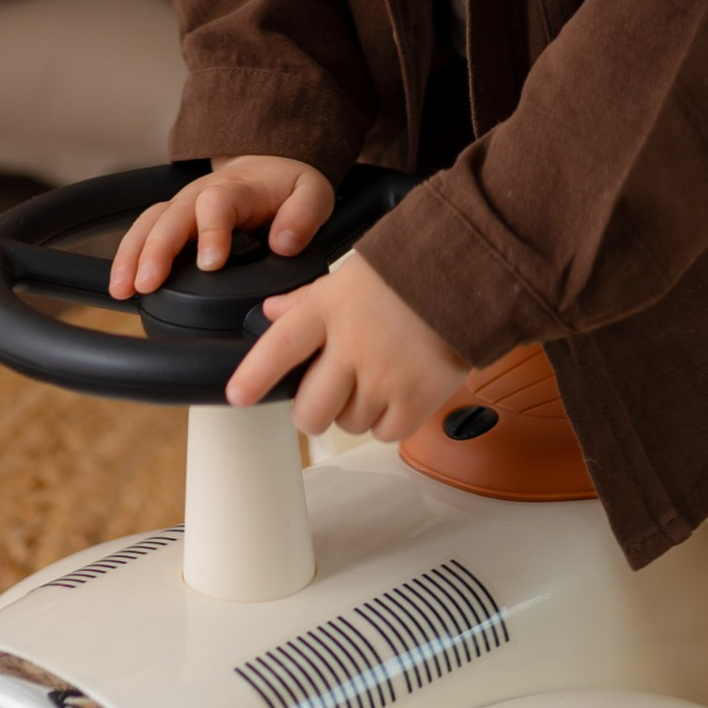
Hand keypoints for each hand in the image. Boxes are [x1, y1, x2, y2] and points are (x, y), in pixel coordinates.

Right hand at [109, 155, 334, 299]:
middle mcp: (202, 194)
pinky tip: (119, 285)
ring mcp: (182, 205)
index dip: (211, 232)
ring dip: (132, 255)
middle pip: (172, 216)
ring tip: (122, 288)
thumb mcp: (312, 193)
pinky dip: (127, 257)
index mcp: (238, 188)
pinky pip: (143, 232)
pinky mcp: (171, 219)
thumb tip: (285, 243)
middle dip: (156, 250)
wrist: (268, 166)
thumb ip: (303, 217)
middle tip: (147, 283)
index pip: (218, 204)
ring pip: (149, 223)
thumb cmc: (288, 187)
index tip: (211, 264)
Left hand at [226, 247, 468, 443]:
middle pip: (310, 411)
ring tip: (375, 379)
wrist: (469, 275)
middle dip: (311, 412)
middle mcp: (353, 347)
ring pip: (348, 424)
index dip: (254, 375)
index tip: (238, 396)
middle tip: (326, 395)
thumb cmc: (406, 273)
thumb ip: (305, 301)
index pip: (280, 347)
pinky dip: (388, 422)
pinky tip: (396, 393)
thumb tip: (269, 313)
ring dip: (355, 412)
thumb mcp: (346, 277)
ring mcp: (385, 377)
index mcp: (328, 311)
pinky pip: (385, 433)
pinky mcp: (417, 399)